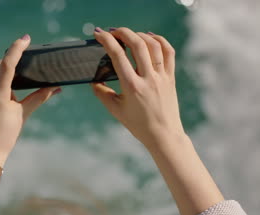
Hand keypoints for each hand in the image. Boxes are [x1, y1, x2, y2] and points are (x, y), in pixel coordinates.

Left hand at [0, 34, 60, 166]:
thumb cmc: (6, 135)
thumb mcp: (23, 114)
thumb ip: (39, 98)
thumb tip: (56, 88)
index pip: (7, 65)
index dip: (16, 49)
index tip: (25, 39)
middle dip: (10, 65)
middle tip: (23, 65)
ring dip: (2, 80)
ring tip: (12, 95)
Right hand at [92, 27, 184, 147]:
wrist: (163, 135)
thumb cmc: (137, 124)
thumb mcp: (115, 110)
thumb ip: (101, 93)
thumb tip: (93, 81)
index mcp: (131, 86)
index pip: (117, 55)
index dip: (107, 40)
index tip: (98, 34)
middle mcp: (148, 79)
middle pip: (137, 45)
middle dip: (123, 33)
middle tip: (113, 31)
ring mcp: (161, 77)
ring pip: (153, 45)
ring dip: (140, 35)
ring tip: (129, 34)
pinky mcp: (171, 77)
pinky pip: (169, 52)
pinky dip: (160, 41)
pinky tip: (150, 37)